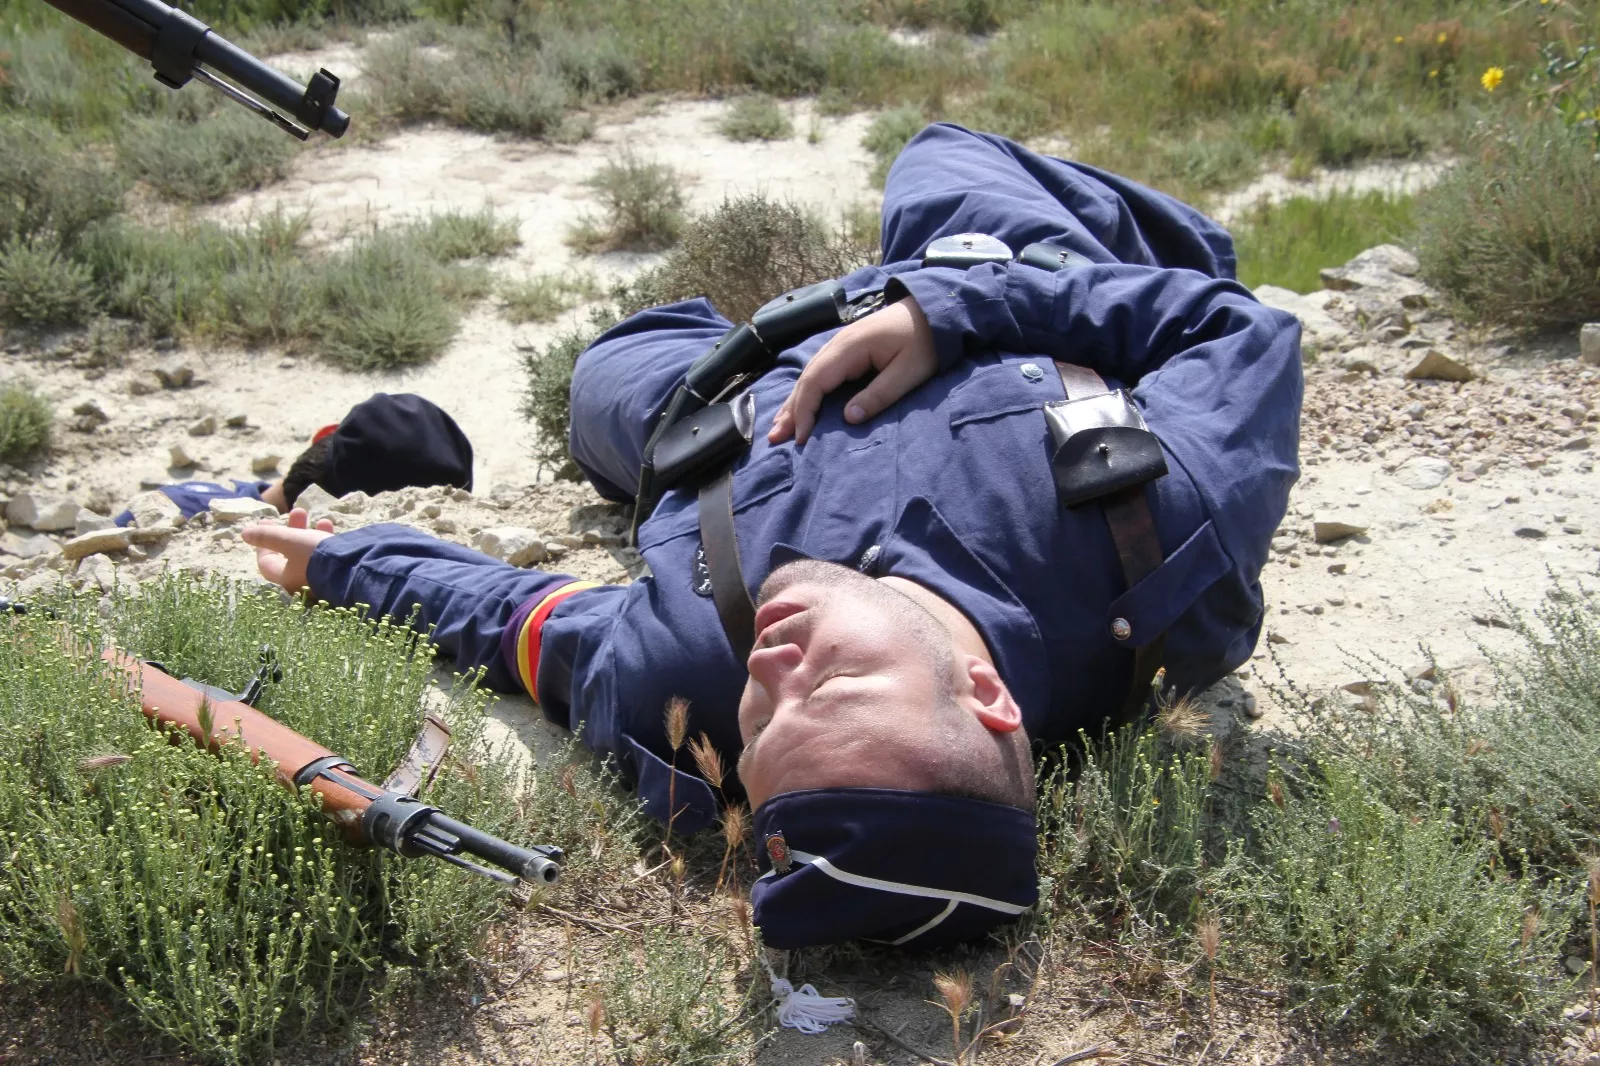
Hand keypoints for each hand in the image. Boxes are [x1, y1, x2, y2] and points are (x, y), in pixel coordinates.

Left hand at [241, 508, 334, 591]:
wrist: (353, 570)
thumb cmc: (315, 556)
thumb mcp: (289, 541)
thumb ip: (267, 536)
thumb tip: (244, 534)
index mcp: (285, 577)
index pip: (267, 561)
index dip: (264, 541)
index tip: (267, 521)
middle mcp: (300, 581)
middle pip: (289, 554)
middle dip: (290, 530)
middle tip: (297, 511)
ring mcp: (318, 578)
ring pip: (308, 552)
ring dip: (309, 531)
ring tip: (317, 516)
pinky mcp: (334, 573)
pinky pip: (324, 555)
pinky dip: (324, 540)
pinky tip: (329, 526)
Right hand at [768, 295, 936, 445]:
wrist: (934, 311)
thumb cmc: (925, 343)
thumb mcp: (909, 372)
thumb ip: (880, 395)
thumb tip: (849, 418)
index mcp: (850, 348)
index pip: (816, 381)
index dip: (805, 410)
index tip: (802, 437)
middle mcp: (838, 344)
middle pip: (806, 379)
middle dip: (791, 410)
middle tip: (775, 438)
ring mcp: (840, 345)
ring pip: (809, 376)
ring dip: (793, 402)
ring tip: (778, 427)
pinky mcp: (846, 350)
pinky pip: (819, 373)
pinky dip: (806, 392)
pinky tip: (798, 406)